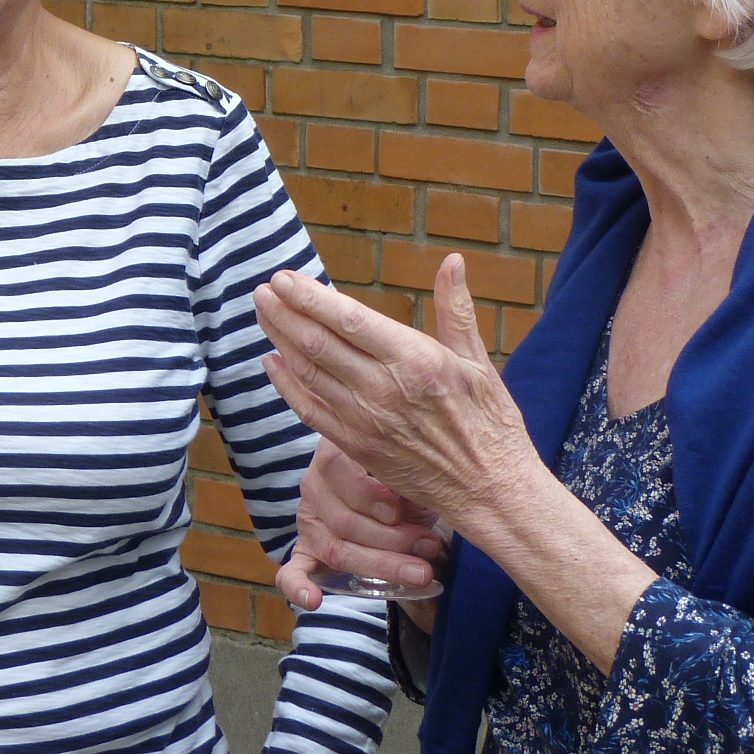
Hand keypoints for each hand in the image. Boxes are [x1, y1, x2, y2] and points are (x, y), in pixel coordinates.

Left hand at [253, 255, 542, 543]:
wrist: (490, 493)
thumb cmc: (491, 424)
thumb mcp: (479, 363)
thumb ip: (456, 310)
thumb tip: (452, 261)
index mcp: (415, 360)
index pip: (347, 319)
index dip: (309, 296)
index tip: (284, 277)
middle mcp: (383, 389)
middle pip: (317, 343)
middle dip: (283, 312)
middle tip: (261, 288)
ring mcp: (364, 421)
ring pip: (307, 372)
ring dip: (279, 339)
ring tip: (262, 312)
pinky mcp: (355, 447)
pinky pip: (309, 410)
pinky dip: (286, 384)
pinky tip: (272, 361)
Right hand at [275, 440, 448, 623]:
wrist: (388, 499)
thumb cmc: (401, 483)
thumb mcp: (405, 472)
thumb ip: (406, 481)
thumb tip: (420, 498)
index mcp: (332, 454)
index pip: (334, 468)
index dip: (367, 494)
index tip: (398, 510)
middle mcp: (313, 485)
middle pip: (342, 519)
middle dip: (392, 538)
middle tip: (430, 546)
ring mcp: (308, 521)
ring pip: (336, 549)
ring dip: (382, 565)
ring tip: (421, 572)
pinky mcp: (306, 552)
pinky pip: (291, 573)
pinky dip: (298, 587)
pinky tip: (313, 599)